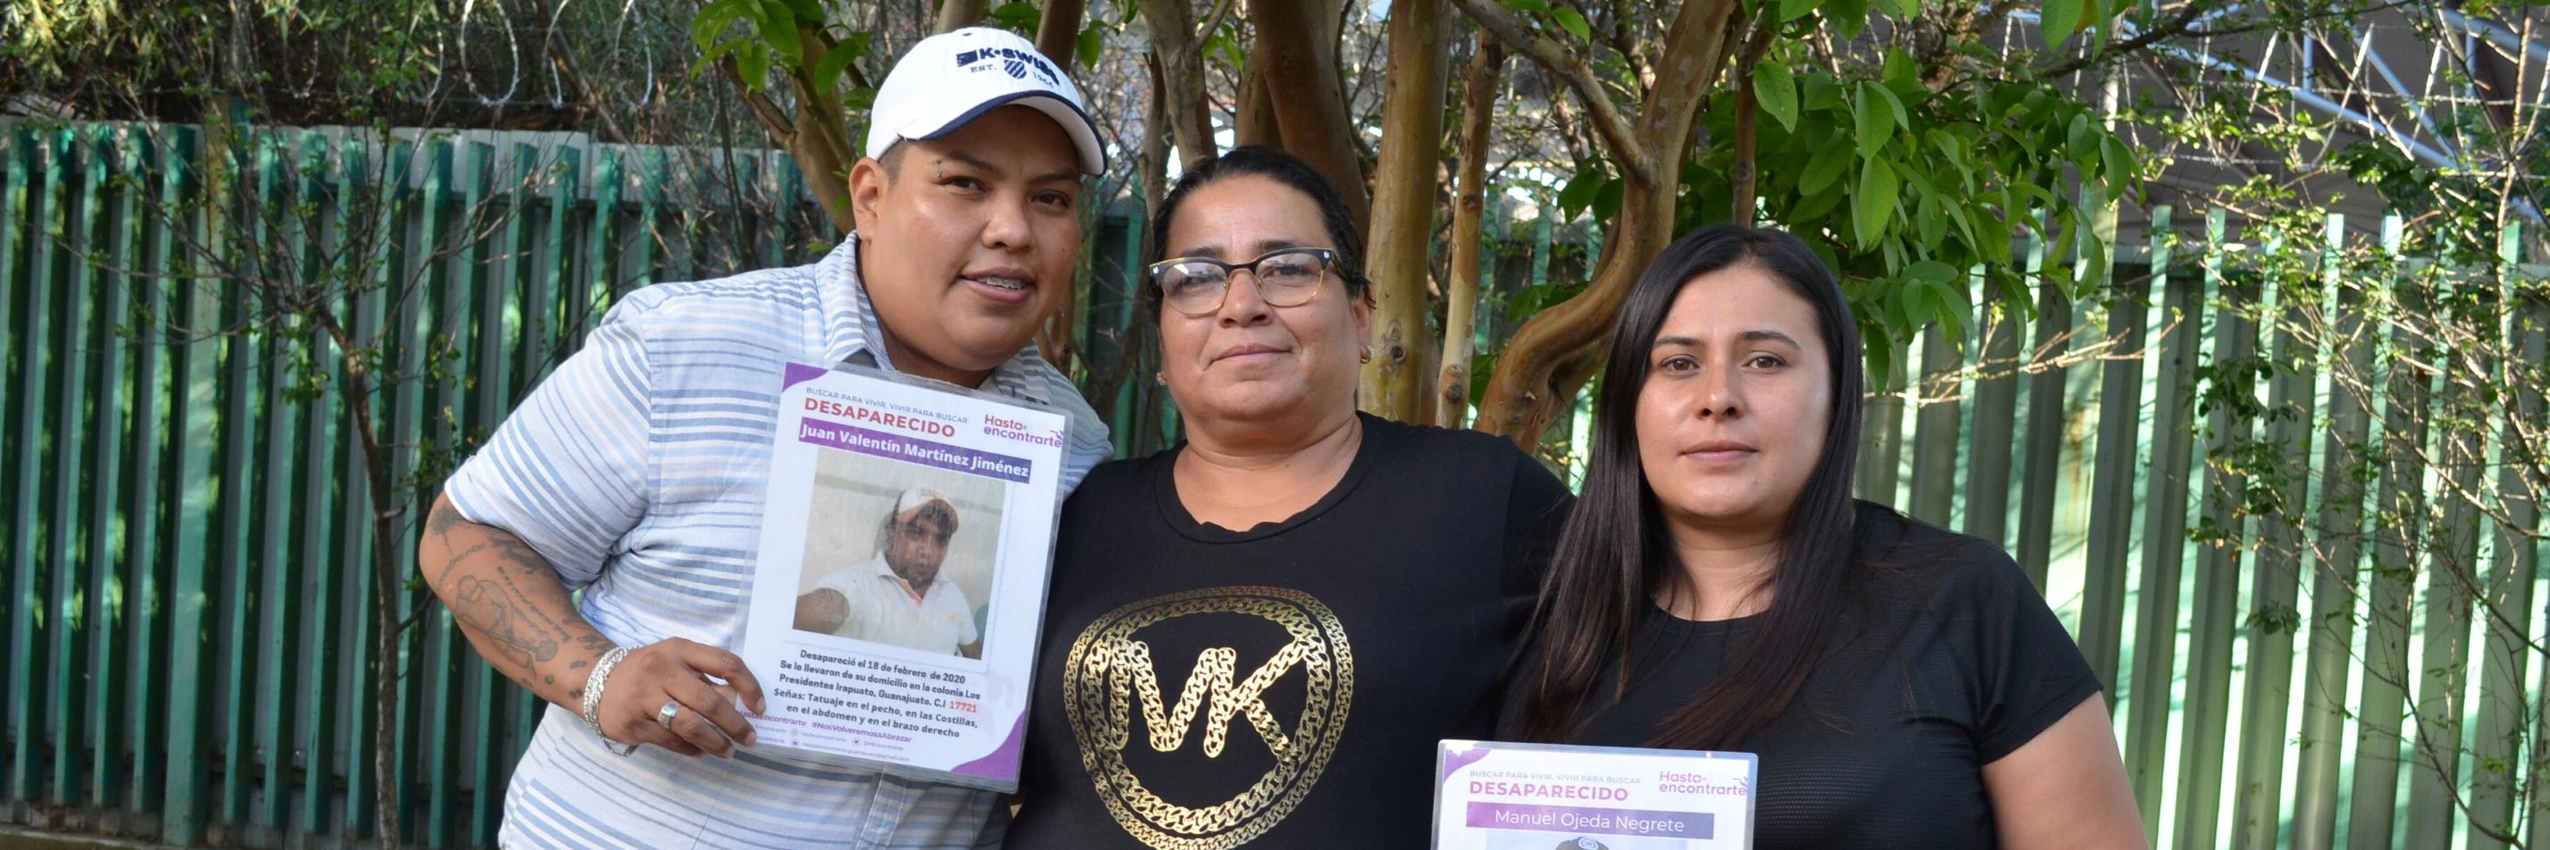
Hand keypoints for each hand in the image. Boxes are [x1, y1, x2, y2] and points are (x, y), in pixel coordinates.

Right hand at [595, 637, 768, 756]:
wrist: (595, 679)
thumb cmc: (649, 670)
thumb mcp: (676, 660)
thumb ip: (706, 677)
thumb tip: (742, 705)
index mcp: (680, 650)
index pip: (725, 663)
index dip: (749, 686)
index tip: (760, 707)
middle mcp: (662, 671)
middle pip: (709, 701)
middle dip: (736, 724)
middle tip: (750, 739)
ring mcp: (644, 698)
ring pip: (689, 726)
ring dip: (715, 743)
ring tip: (729, 751)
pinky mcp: (633, 724)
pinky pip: (671, 741)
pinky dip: (692, 749)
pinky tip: (701, 750)